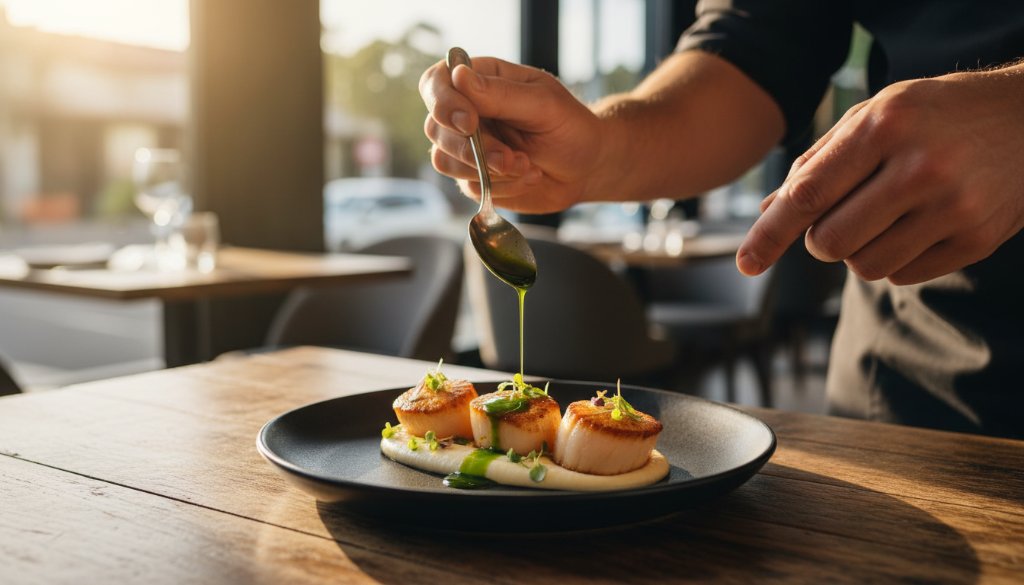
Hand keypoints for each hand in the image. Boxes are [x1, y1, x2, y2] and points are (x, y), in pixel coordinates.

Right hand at [420, 56, 602, 212]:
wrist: (586, 167)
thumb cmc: (569, 126)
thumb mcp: (543, 104)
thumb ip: (500, 93)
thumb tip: (458, 75)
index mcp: (480, 81)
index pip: (436, 83)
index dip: (443, 103)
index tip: (470, 123)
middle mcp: (466, 112)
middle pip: (436, 128)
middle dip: (474, 149)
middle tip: (513, 158)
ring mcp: (466, 147)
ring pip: (445, 161)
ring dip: (489, 170)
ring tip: (528, 166)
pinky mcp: (473, 177)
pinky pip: (469, 186)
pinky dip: (502, 186)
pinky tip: (528, 177)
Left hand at [737, 64, 1023, 284]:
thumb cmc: (932, 115)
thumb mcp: (874, 115)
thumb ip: (818, 161)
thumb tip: (769, 211)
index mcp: (885, 127)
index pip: (810, 194)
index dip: (771, 233)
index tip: (747, 263)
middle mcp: (921, 168)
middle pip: (831, 243)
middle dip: (820, 240)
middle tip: (837, 219)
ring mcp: (954, 207)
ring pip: (865, 267)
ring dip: (858, 251)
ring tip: (884, 215)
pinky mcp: (976, 240)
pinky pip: (902, 276)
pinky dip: (895, 259)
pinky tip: (917, 223)